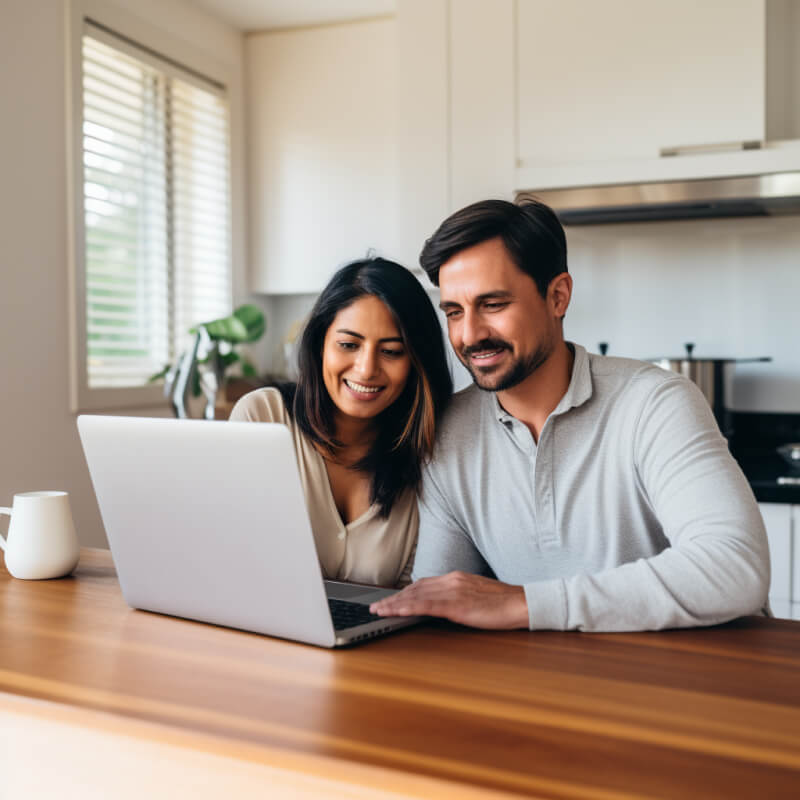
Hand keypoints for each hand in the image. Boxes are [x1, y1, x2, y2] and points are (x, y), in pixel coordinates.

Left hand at [370, 572, 527, 629]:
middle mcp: (451, 580)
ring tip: (379, 611)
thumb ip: (458, 597)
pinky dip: (407, 608)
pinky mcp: (456, 605)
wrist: (521, 604)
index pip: (423, 584)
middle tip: (376, 607)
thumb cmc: (503, 604)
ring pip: (415, 596)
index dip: (404, 592)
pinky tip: (396, 611)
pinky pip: (426, 605)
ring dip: (394, 603)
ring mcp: (453, 591)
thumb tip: (442, 605)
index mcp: (456, 578)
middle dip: (394, 598)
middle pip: (415, 589)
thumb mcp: (476, 596)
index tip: (390, 599)